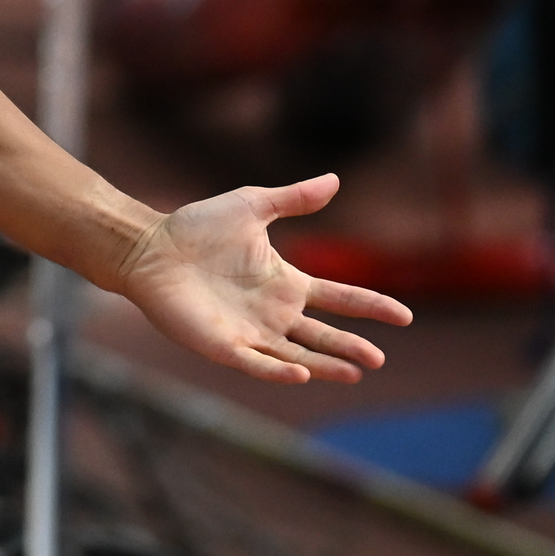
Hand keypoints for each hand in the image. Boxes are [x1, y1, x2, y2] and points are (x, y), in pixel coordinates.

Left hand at [113, 175, 409, 384]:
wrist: (150, 247)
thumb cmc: (197, 227)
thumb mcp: (252, 206)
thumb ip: (293, 199)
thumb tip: (334, 179)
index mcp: (285, 284)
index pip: (339, 299)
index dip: (370, 307)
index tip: (404, 316)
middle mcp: (273, 314)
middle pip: (323, 336)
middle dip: (350, 348)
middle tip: (378, 358)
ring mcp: (250, 333)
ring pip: (297, 357)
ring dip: (324, 366)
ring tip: (354, 372)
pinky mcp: (223, 345)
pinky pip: (256, 364)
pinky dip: (278, 372)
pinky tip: (301, 375)